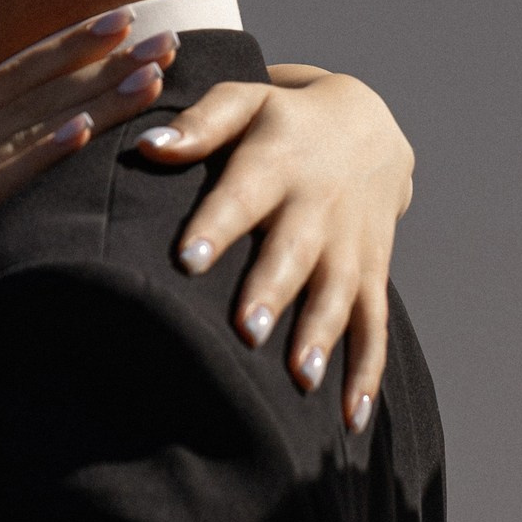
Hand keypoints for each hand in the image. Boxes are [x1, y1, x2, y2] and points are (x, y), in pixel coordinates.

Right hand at [0, 9, 171, 372]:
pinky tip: (83, 131)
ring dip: (92, 100)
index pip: (4, 78)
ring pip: (26, 131)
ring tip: (151, 77)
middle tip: (162, 33)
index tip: (116, 19)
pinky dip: (40, 154)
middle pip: (27, 95)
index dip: (62, 47)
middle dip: (96, 62)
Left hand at [135, 67, 412, 427]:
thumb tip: (147, 148)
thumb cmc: (281, 119)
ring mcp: (349, 245)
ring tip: (300, 378)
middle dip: (273, 291)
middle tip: (248, 330)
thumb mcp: (244, 102)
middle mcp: (318, 206)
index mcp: (277, 162)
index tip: (187, 260)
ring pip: (339, 294)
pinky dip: (367, 372)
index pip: (242, 195)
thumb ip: (199, 124)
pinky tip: (351, 419)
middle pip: (295, 252)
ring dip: (321, 336)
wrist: (369, 127)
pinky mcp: (371, 274)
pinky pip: (374, 325)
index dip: (216, 226)